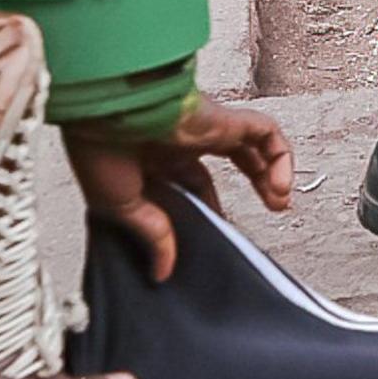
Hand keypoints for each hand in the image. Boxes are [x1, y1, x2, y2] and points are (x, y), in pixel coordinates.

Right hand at [63, 95, 296, 280]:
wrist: (104, 109)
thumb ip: (151, 234)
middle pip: (229, 159)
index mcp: (153, 155)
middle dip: (250, 185)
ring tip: (281, 202)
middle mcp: (182, 138)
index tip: (214, 233)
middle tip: (265, 211)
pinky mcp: (223, 117)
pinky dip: (280, 156)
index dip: (208, 206)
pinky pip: (265, 131)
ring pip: (252, 144)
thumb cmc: (96, 145)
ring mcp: (204, 127)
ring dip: (271, 172)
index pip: (192, 181)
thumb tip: (161, 269)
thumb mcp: (123, 207)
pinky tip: (280, 187)